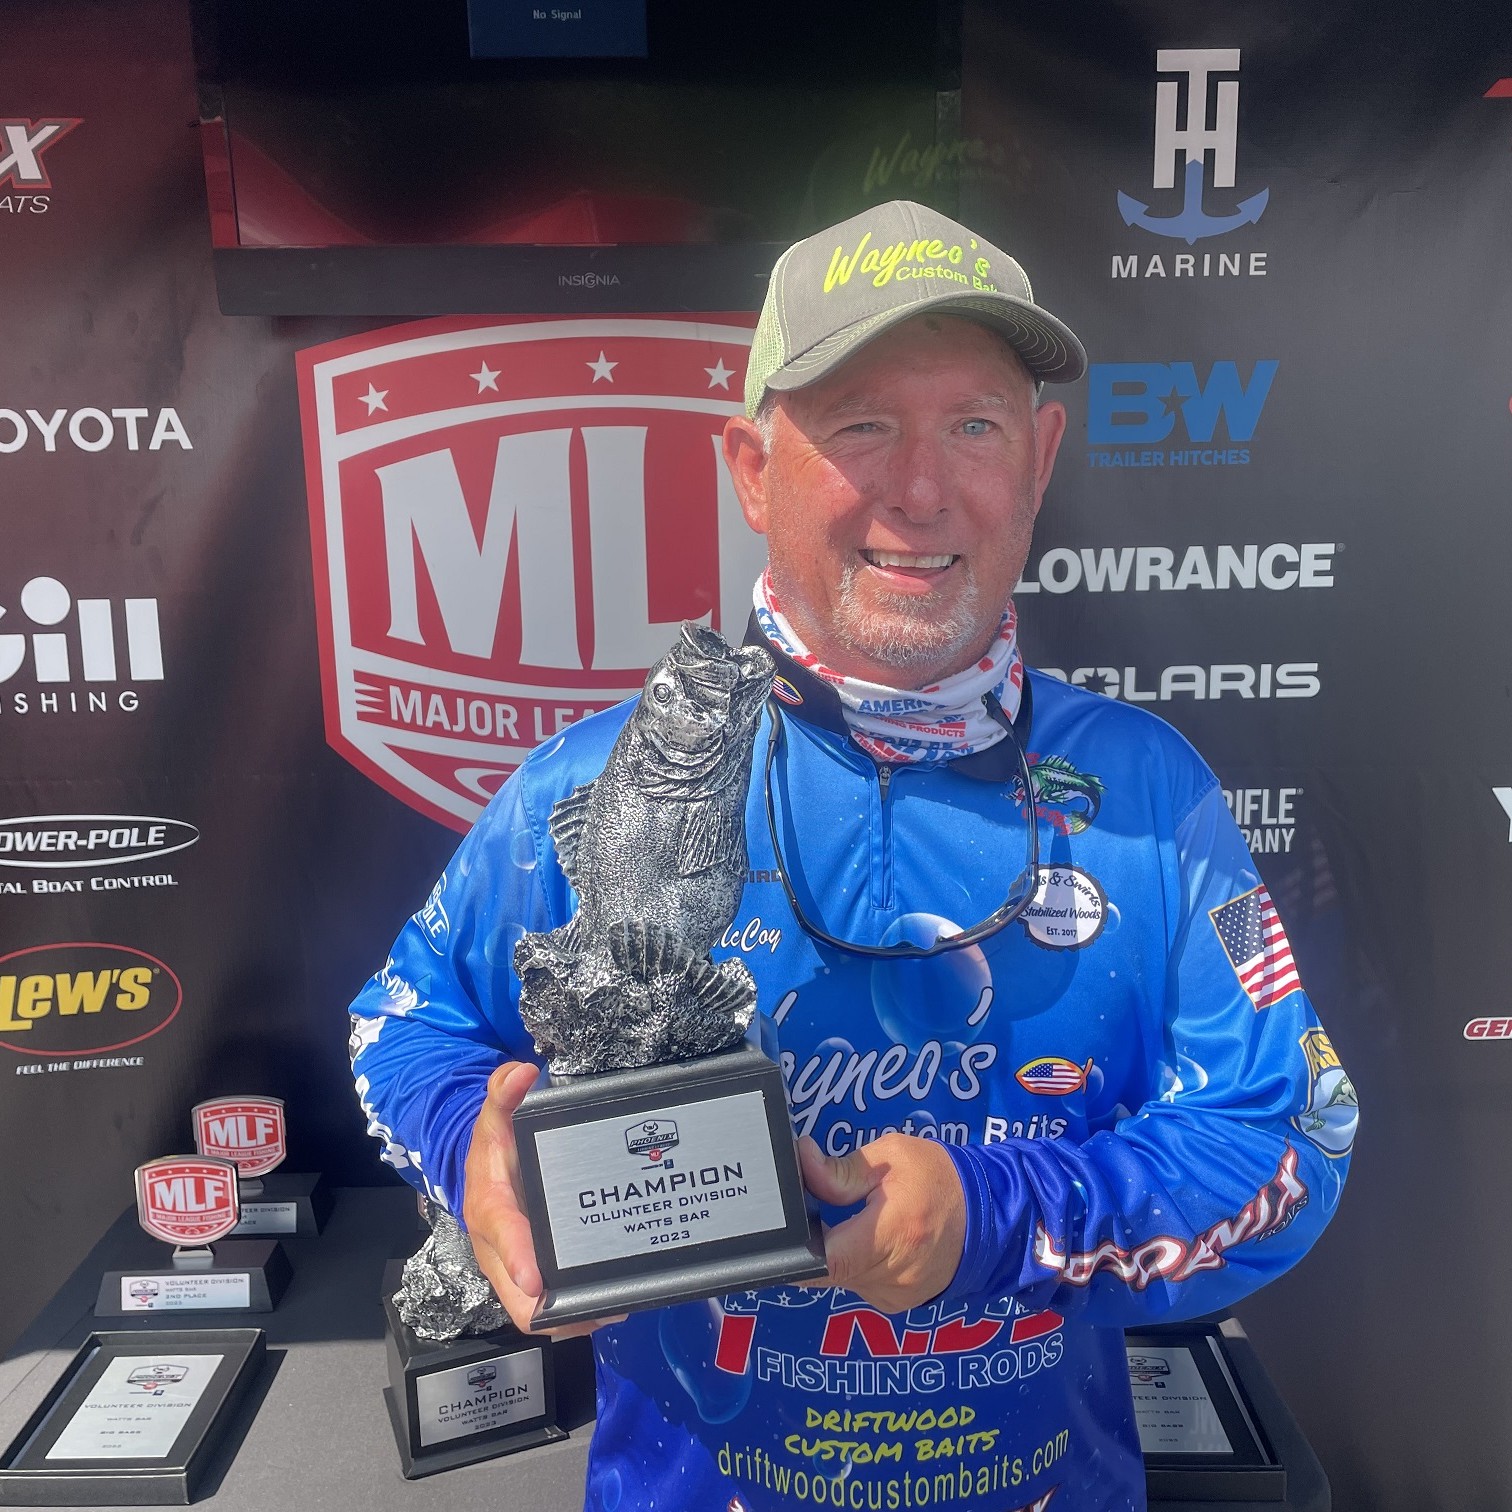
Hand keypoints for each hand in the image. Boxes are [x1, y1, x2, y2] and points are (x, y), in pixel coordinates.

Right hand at [461, 1061, 624, 1338]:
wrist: (483, 1172)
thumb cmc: (494, 1148)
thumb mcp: (494, 1118)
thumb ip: (504, 1093)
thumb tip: (520, 1073)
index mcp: (490, 1210)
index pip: (500, 1236)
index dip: (518, 1260)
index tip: (537, 1278)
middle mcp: (501, 1250)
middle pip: (520, 1299)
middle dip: (558, 1308)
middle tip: (604, 1303)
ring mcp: (518, 1270)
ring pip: (541, 1311)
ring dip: (577, 1314)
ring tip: (619, 1303)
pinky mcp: (536, 1277)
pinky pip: (555, 1304)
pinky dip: (581, 1308)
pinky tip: (616, 1298)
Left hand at [797, 1132, 965, 1314]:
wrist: (989, 1214)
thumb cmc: (941, 1179)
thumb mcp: (892, 1155)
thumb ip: (843, 1168)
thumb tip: (804, 1162)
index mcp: (893, 1234)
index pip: (829, 1261)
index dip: (798, 1249)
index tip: (790, 1227)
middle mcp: (894, 1274)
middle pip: (828, 1271)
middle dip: (817, 1241)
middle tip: (824, 1210)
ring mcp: (897, 1294)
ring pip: (841, 1279)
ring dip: (838, 1253)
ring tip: (857, 1221)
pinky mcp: (898, 1301)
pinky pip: (860, 1284)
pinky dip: (856, 1263)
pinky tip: (873, 1239)